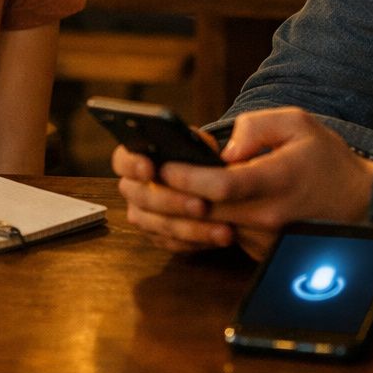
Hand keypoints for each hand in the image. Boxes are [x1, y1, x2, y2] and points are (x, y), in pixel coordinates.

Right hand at [112, 136, 235, 253]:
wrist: (240, 183)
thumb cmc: (235, 154)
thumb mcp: (249, 131)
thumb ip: (245, 130)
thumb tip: (232, 155)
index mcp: (145, 153)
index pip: (123, 158)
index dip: (132, 164)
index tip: (151, 168)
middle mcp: (139, 184)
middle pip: (139, 196)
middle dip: (170, 201)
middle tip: (201, 205)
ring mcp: (147, 212)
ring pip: (156, 225)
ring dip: (188, 228)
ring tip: (224, 230)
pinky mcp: (161, 235)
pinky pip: (171, 243)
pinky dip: (194, 242)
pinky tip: (219, 238)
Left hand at [180, 107, 372, 259]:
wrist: (360, 204)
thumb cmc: (325, 159)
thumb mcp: (297, 124)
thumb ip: (256, 126)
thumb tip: (224, 150)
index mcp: (277, 180)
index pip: (221, 186)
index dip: (186, 176)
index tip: (163, 164)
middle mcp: (270, 216)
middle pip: (206, 210)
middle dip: (172, 193)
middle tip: (148, 173)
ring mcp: (266, 239)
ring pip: (210, 225)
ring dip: (186, 209)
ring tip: (166, 184)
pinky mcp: (262, 253)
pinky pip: (223, 235)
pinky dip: (206, 221)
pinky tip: (193, 200)